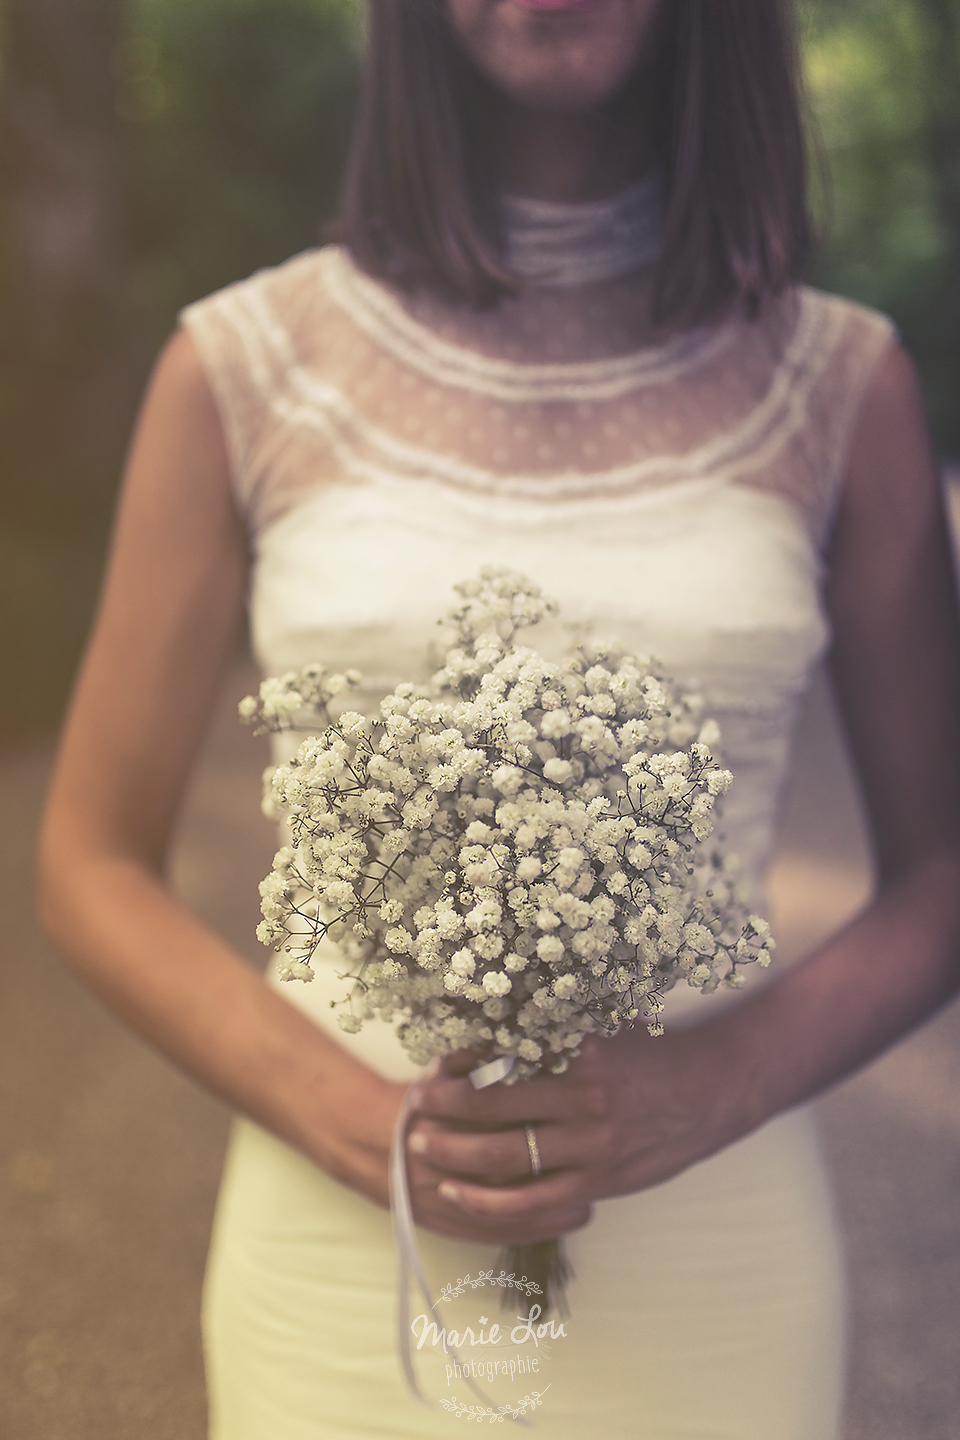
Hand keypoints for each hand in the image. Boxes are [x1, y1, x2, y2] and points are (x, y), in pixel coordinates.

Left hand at [406, 1023, 755, 1244]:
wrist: (714, 1090)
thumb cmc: (652, 1052)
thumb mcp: (603, 1027)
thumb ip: (554, 1030)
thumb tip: (495, 1019)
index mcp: (580, 1052)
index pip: (502, 1057)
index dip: (459, 1063)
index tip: (432, 1062)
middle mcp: (583, 1098)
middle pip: (492, 1107)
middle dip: (443, 1107)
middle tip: (411, 1102)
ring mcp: (592, 1146)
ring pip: (504, 1157)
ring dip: (454, 1153)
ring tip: (420, 1144)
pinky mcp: (599, 1183)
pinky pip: (532, 1202)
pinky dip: (489, 1202)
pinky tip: (458, 1192)